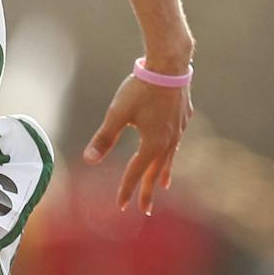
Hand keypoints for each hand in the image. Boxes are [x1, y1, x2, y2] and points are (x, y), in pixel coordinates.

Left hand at [83, 70, 193, 213]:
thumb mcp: (118, 113)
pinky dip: (172, 151)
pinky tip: (171, 148)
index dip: (126, 190)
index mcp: (153, 143)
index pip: (136, 172)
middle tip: (146, 210)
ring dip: (164, 172)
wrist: (170, 64)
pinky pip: (177, 141)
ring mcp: (179, 129)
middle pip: (156, 171)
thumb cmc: (141, 88)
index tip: (121, 207)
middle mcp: (169, 140)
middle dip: (148, 190)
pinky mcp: (184, 117)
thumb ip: (104, 137)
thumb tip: (89, 160)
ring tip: (165, 185)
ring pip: (170, 157)